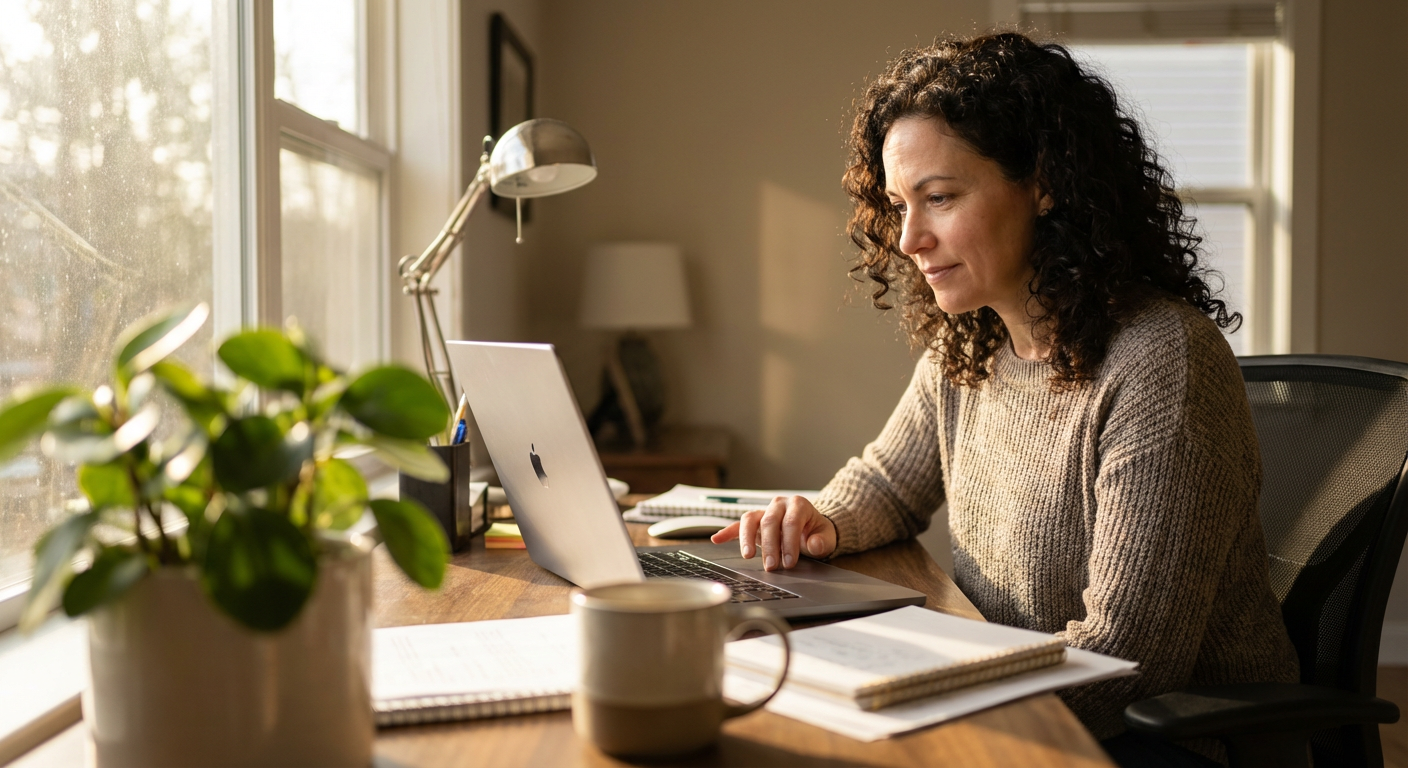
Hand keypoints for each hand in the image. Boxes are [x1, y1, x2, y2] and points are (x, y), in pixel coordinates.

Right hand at [710, 495, 836, 570]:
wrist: (811, 528)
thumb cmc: (817, 532)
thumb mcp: (826, 537)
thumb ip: (822, 541)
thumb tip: (813, 544)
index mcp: (798, 504)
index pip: (791, 522)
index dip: (789, 542)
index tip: (789, 562)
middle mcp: (779, 504)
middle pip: (769, 522)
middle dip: (770, 546)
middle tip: (772, 567)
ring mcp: (764, 511)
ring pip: (750, 519)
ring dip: (747, 538)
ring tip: (748, 556)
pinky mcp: (754, 521)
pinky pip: (738, 524)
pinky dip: (727, 531)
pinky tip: (717, 539)